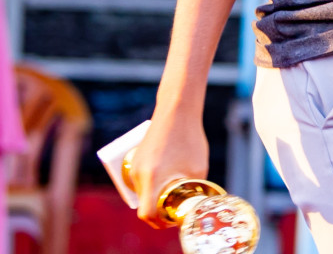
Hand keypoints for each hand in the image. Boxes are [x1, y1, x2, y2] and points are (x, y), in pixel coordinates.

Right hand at [127, 111, 209, 227]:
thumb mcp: (197, 170)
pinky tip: (166, 178)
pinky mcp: (136, 157)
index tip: (171, 220)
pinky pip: (142, 179)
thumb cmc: (189, 138)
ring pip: (143, 191)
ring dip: (155, 196)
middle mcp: (138, 173)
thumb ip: (193, 191)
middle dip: (158, 210)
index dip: (158, 222)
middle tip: (176, 208)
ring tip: (173, 192)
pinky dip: (152, 184)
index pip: (146, 213)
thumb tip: (193, 206)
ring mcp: (135, 164)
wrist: (176, 109)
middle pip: (144, 204)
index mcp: (151, 179)